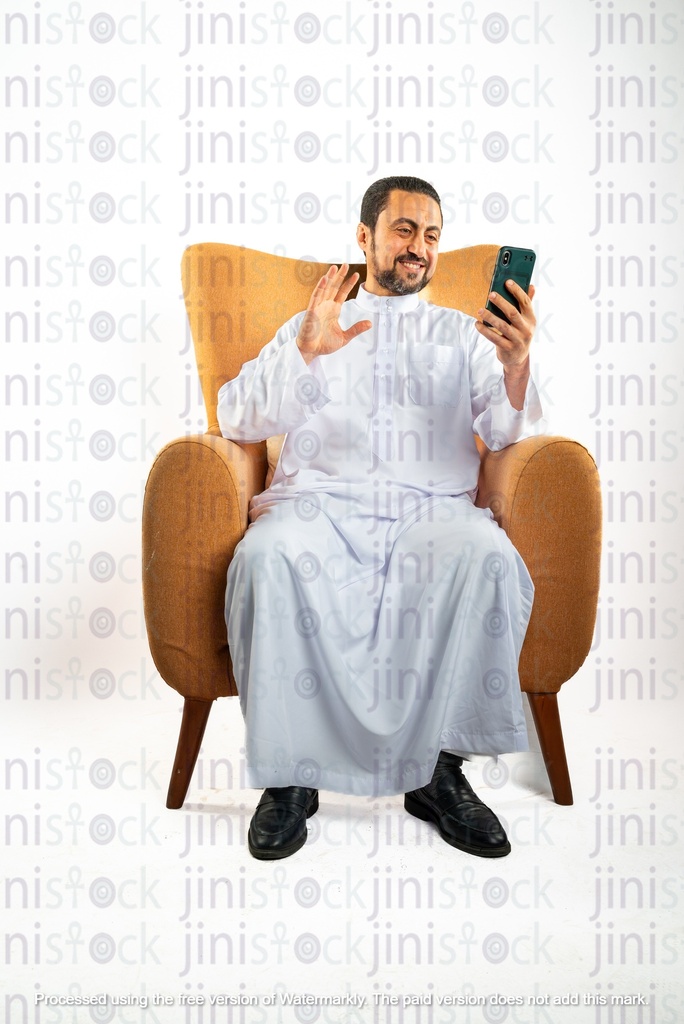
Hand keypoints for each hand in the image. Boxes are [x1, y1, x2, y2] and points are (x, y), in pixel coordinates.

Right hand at [296, 264, 371, 364]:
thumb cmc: (324, 344)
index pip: (342, 293)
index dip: (348, 284)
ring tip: (335, 267)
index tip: (356, 275)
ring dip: (330, 278)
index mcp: (333, 310)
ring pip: (325, 289)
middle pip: (334, 287)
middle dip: (340, 276)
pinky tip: (325, 279)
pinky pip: (315, 297)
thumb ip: (356, 329)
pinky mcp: (311, 312)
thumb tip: (370, 323)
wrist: (311, 352)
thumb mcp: (344, 337)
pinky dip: (320, 288)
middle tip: (346, 264)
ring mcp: (318, 307)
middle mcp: (326, 306)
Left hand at [475, 280, 535, 410]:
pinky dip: (485, 330)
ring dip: (490, 317)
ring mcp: (517, 340)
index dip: (517, 291)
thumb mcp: (526, 320)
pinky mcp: (507, 348)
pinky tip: (477, 324)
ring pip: (502, 326)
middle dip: (501, 302)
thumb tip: (531, 285)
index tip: (507, 282)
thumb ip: (527, 304)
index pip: (525, 302)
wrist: (518, 358)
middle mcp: (526, 329)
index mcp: (531, 319)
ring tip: (480, 310)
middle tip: (491, 294)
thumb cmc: (520, 334)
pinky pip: (494, 338)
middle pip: (513, 313)